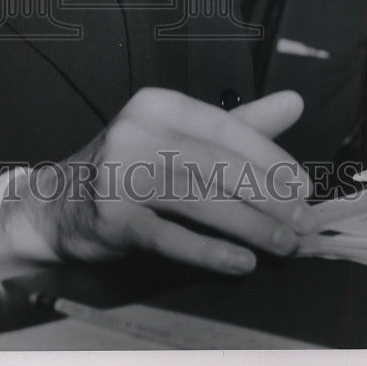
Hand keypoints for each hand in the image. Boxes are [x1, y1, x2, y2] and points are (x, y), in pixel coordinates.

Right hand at [0, 89, 318, 276]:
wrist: (61, 201)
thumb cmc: (133, 165)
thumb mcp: (180, 135)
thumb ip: (240, 124)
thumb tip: (295, 102)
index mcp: (158, 104)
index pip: (225, 126)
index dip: (270, 157)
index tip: (305, 187)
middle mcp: (137, 131)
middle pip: (215, 163)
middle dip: (268, 196)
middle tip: (304, 223)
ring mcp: (121, 174)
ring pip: (198, 198)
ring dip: (250, 226)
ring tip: (286, 245)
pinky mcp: (113, 218)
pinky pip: (170, 237)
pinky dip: (210, 252)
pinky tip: (242, 262)